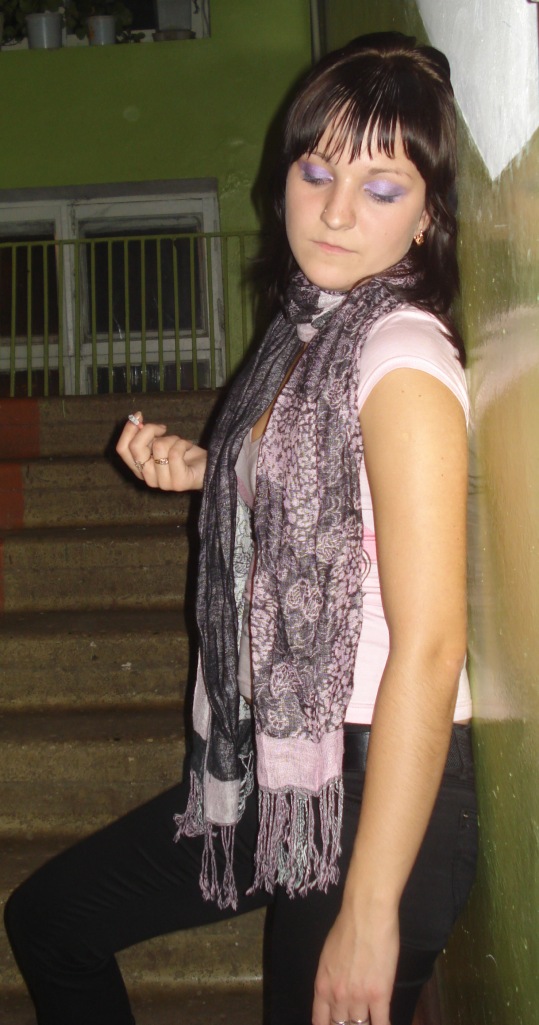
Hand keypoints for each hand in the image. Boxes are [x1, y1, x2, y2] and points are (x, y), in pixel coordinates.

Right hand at [116, 411, 206, 491]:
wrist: (207, 467)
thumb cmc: (184, 454)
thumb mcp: (161, 443)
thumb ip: (147, 437)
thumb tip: (136, 420)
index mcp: (140, 469)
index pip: (122, 449)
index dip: (128, 430)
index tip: (138, 416)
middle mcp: (148, 479)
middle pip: (136, 447)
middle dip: (150, 430)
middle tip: (163, 428)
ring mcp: (163, 483)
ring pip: (158, 447)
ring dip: (172, 438)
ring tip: (179, 443)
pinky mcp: (179, 482)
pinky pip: (175, 452)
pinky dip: (183, 443)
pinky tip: (188, 446)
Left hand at [312, 901, 398, 1024]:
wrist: (366, 914)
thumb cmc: (347, 927)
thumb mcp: (328, 955)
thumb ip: (331, 977)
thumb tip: (336, 989)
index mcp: (322, 985)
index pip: (320, 1020)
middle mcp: (338, 996)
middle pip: (341, 1024)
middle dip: (348, 1023)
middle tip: (354, 1019)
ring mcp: (359, 998)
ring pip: (361, 1024)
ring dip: (365, 1022)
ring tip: (369, 1018)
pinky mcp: (380, 995)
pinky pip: (381, 1022)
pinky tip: (384, 1024)